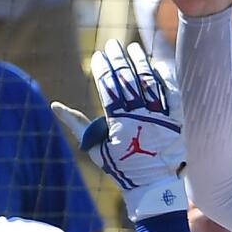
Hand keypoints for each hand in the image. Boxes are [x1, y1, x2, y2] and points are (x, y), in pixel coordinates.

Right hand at [53, 40, 186, 221]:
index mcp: (118, 123)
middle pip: (127, 80)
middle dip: (118, 59)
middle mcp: (139, 117)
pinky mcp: (177, 120)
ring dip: (140, 61)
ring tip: (133, 47)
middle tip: (112, 44)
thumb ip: (76, 124)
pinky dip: (164, 76)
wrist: (154, 187)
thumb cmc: (122, 168)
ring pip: (149, 82)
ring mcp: (160, 117)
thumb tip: (54, 105)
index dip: (102, 69)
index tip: (97, 56)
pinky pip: (172, 92)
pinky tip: (156, 64)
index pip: (108, 87)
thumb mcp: (95, 149)